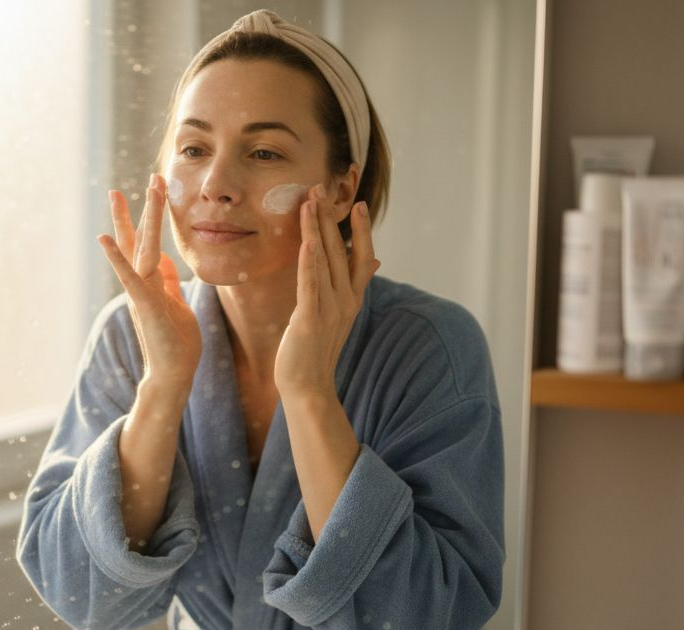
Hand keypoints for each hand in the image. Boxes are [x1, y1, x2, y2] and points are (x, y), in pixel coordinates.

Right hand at [98, 174, 201, 391]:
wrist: (173, 375)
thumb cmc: (177, 344)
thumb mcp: (177, 304)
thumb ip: (168, 282)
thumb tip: (166, 261)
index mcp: (151, 282)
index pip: (148, 243)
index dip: (150, 217)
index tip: (155, 189)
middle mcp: (141, 284)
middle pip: (138, 239)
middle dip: (142, 208)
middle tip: (149, 177)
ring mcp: (140, 293)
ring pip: (137, 250)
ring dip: (132, 221)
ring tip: (122, 193)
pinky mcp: (144, 305)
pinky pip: (129, 278)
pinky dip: (117, 259)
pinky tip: (103, 239)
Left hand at [274, 185, 378, 399]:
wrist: (308, 386)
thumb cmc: (318, 349)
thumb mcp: (339, 313)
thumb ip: (356, 283)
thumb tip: (376, 259)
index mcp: (352, 297)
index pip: (362, 256)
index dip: (361, 230)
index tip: (358, 204)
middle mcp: (346, 300)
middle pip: (340, 251)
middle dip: (331, 218)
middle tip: (321, 188)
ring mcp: (330, 309)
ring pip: (324, 261)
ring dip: (317, 230)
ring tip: (310, 202)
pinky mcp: (310, 320)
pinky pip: (310, 285)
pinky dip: (309, 262)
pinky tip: (307, 241)